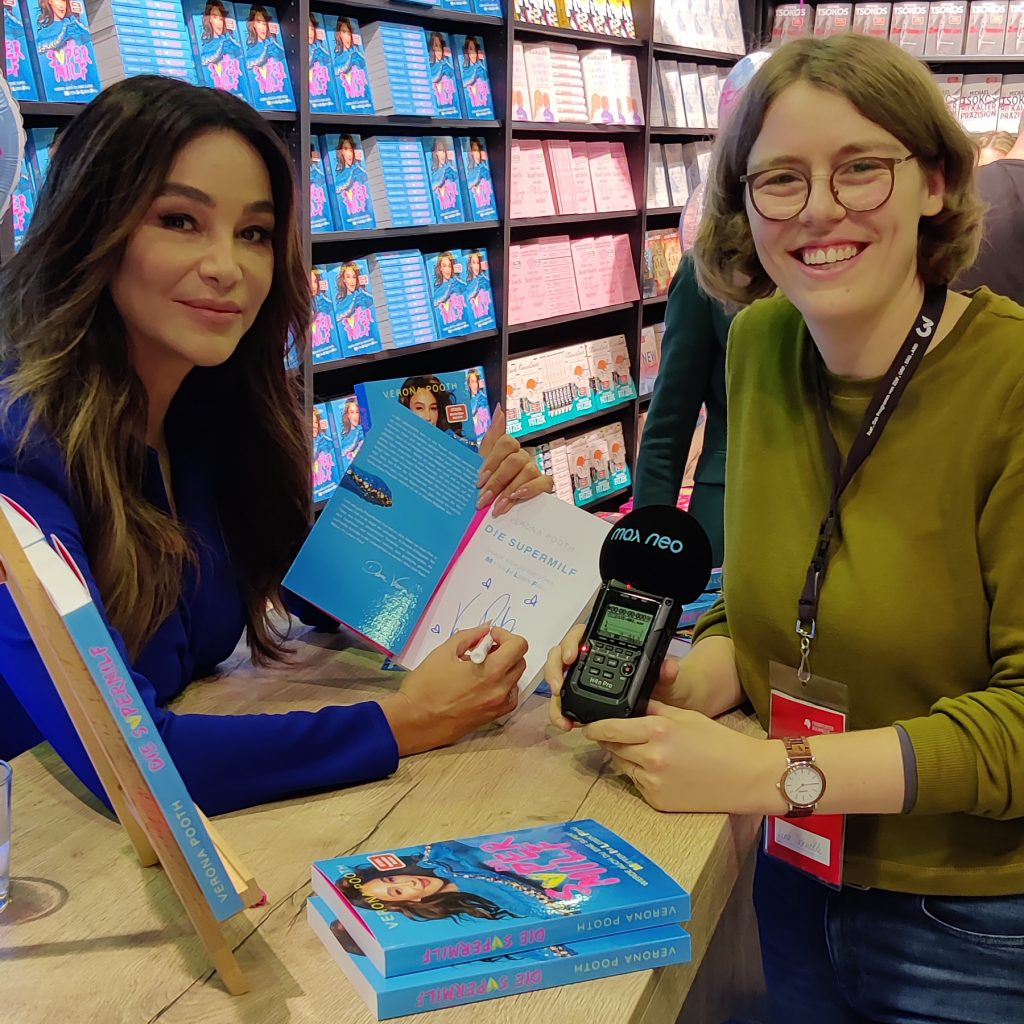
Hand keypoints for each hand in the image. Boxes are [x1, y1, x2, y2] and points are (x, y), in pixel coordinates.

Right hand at [378, 624, 527, 755]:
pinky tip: (484, 684)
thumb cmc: (425, 685)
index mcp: (490, 671)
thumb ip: (468, 637)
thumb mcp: (444, 652)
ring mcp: (497, 706)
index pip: (519, 646)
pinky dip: (503, 686)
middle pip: (520, 661)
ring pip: (516, 679)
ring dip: (505, 668)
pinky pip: (509, 697)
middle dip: (505, 650)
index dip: (505, 635)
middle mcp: (499, 689)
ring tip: (481, 667)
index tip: (489, 637)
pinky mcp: (491, 717)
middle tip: (484, 649)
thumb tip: (484, 630)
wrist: (414, 721)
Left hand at [477, 406, 552, 516]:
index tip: (479, 481)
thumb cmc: (491, 479)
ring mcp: (534, 468)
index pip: (505, 443)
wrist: (501, 502)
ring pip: (528, 471)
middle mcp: (522, 455)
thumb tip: (499, 410)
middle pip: (514, 460)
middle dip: (497, 481)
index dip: (492, 462)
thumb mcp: (484, 460)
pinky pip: (544, 482)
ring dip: (510, 489)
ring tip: (498, 506)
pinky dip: (530, 489)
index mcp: (508, 448)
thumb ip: (490, 437)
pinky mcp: (544, 483)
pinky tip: (517, 497)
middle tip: (484, 499)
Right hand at [544, 624, 683, 731]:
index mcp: (606, 645)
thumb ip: (666, 671)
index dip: (571, 642)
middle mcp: (590, 659)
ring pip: (558, 680)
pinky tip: (567, 723)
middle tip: (558, 686)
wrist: (662, 705)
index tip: (572, 656)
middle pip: (561, 656)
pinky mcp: (581, 698)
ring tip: (563, 715)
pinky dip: (561, 711)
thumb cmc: (661, 685)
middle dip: (555, 670)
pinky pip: (563, 701)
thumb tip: (669, 667)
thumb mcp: (666, 678)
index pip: (581, 634)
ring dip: (555, 697)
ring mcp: (583, 679)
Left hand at [583, 700, 780, 814]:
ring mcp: (653, 782)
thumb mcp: (685, 716)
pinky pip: (637, 784)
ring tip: (644, 751)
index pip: (611, 728)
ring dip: (624, 757)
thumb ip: (654, 711)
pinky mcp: (657, 801)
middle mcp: (651, 757)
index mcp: (658, 731)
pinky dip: (640, 775)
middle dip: (609, 741)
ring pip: (622, 766)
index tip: (587, 726)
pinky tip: (660, 770)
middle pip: (612, 747)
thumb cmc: (720, 743)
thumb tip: (630, 706)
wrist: (745, 777)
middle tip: (614, 735)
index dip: (595, 727)